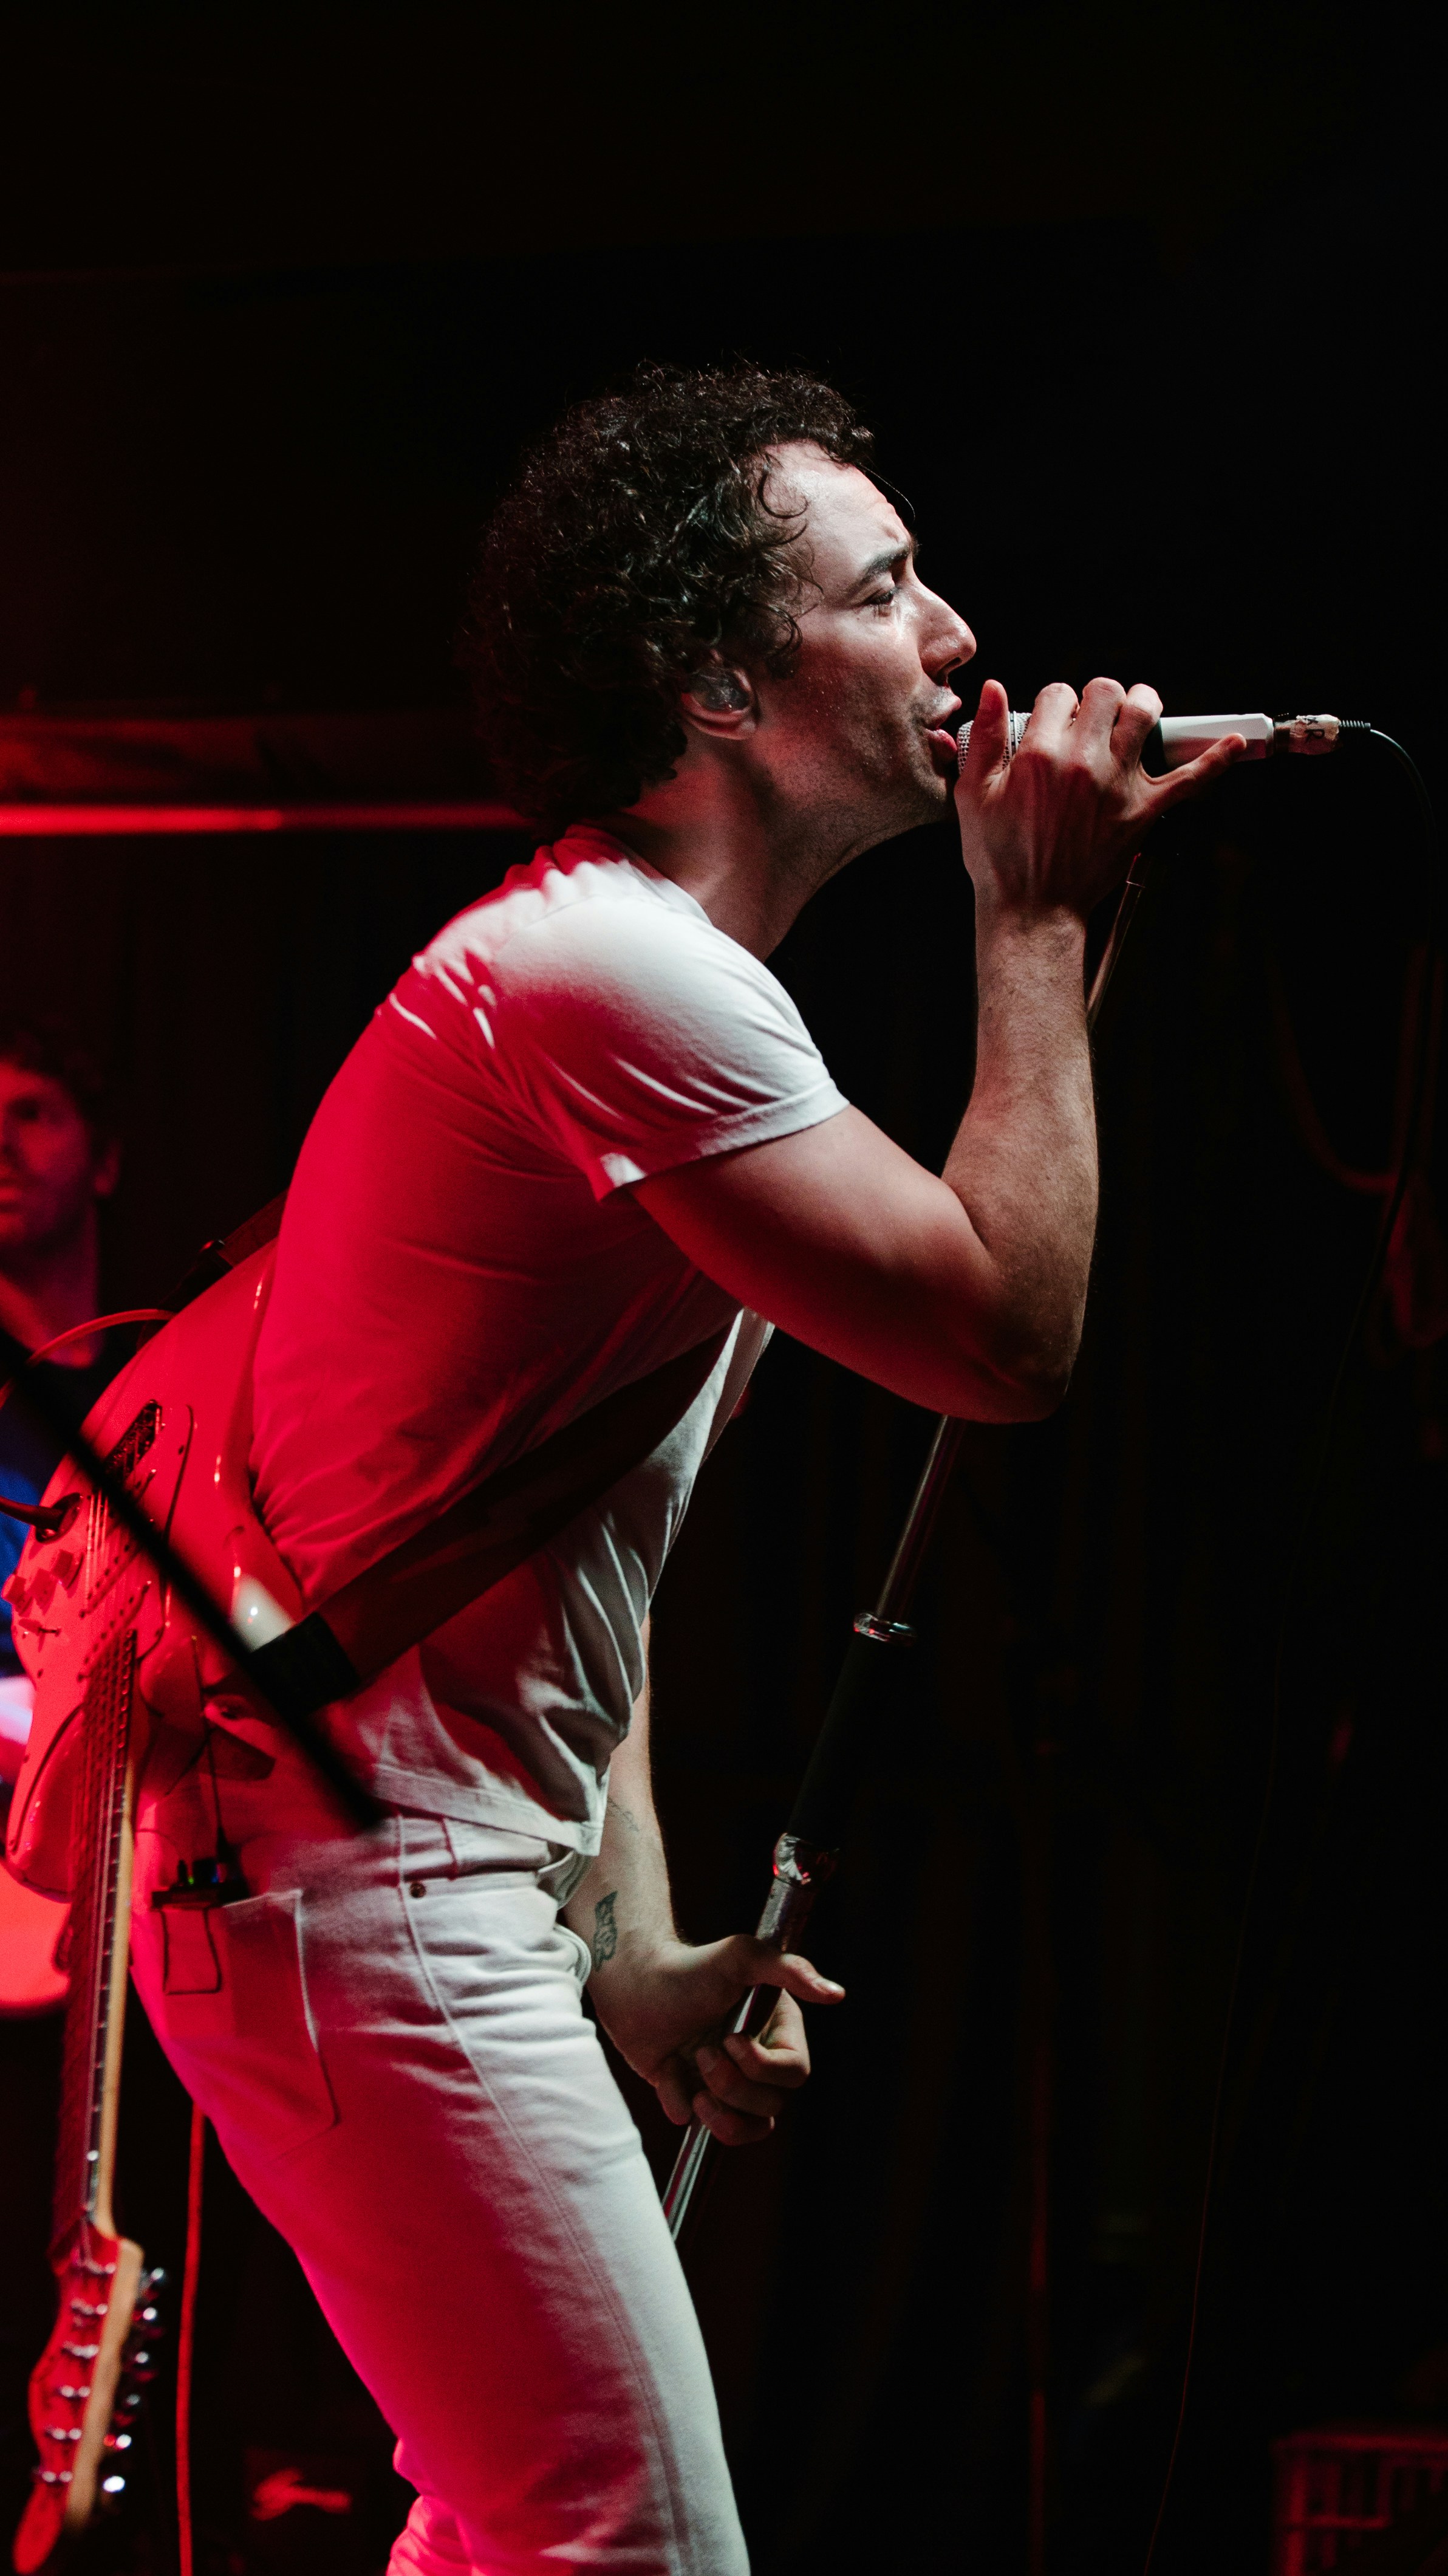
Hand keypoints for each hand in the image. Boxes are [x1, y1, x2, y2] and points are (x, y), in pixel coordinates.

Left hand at [590, 1931, 844, 2146]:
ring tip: (695, 2086)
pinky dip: (679, 2102)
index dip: (764, 2068)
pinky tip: (667, 2069)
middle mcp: (757, 2060)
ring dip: (720, 2115)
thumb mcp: (740, 1957)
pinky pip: (698, 2127)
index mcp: (776, 2031)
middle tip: (703, 2052)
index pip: (794, 2073)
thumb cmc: (689, 1965)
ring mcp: (726, 2082)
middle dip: (733, 2086)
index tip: (731, 2040)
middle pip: (771, 2106)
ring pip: (747, 2128)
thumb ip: (789, 1970)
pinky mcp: (695, 2095)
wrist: (632, 1982)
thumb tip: (836, 1993)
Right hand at [956, 675, 1244, 921]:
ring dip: (1142, 703)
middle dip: (1096, 697)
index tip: (1053, 723)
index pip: (1057, 694)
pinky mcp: (1143, 812)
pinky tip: (1236, 742)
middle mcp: (1083, 763)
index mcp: (1039, 755)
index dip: (1055, 703)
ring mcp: (1118, 786)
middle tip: (1091, 718)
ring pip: (1143, 715)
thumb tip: (995, 686)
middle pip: (1105, 692)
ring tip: (1134, 712)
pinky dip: (1217, 758)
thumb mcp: (975, 795)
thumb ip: (985, 736)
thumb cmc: (999, 857)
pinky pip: (1190, 779)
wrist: (1031, 909)